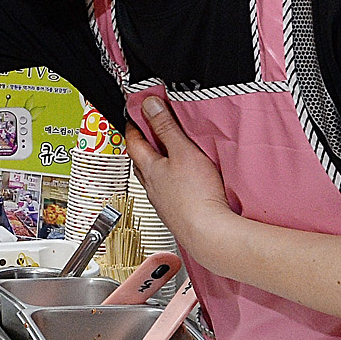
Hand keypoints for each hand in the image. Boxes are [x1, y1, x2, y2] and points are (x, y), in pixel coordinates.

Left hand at [124, 96, 236, 269]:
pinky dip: (169, 182)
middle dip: (141, 146)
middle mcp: (152, 187)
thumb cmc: (195, 197)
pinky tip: (181, 183)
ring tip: (164, 157)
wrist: (207, 233)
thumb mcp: (182, 151)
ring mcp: (162, 202)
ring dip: (155, 166)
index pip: (134, 144)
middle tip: (145, 133)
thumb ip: (166, 127)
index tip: (134, 116)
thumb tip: (149, 106)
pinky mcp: (175, 213)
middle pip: (140, 162)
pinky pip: (167, 192)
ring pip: (153, 179)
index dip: (133, 128)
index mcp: (149, 169)